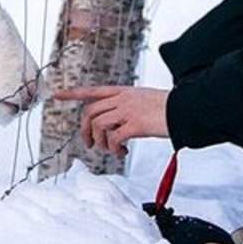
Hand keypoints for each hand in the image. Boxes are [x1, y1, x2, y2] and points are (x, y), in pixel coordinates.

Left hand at [54, 85, 169, 156]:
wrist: (186, 109)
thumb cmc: (169, 108)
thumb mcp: (146, 100)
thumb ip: (129, 108)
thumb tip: (118, 126)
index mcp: (124, 91)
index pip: (93, 90)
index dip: (74, 93)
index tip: (57, 94)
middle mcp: (123, 98)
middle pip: (90, 112)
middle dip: (85, 131)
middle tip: (91, 145)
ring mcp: (128, 110)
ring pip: (99, 125)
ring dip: (102, 143)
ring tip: (113, 150)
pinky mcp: (135, 124)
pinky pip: (114, 138)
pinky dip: (114, 149)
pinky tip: (122, 153)